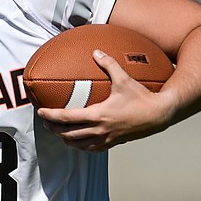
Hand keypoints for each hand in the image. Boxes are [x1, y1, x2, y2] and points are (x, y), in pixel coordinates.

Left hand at [37, 50, 175, 150]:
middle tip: (46, 122)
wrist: (160, 115)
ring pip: (78, 144)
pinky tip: (78, 139)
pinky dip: (80, 145)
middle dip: (53, 129)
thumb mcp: (124, 79)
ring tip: (58, 131)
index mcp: (99, 115)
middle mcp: (100, 130)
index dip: (50, 116)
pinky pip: (91, 148)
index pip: (66, 118)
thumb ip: (109, 64)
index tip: (41, 112)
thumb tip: (96, 52)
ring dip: (65, 138)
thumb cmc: (142, 97)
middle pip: (67, 134)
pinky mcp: (113, 144)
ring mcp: (106, 139)